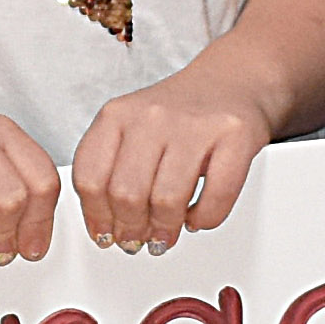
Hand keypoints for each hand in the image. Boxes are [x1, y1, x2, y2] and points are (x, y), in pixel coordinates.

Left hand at [70, 65, 283, 251]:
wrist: (231, 82)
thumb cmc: (176, 115)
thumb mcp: (129, 130)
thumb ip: (110, 170)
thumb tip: (106, 228)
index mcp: (116, 115)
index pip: (90, 179)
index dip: (97, 217)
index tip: (106, 234)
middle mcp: (152, 117)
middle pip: (126, 195)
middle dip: (131, 230)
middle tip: (138, 241)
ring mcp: (194, 125)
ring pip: (167, 200)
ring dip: (166, 230)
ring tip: (166, 233)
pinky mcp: (234, 136)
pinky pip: (216, 197)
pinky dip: (205, 218)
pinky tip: (197, 216)